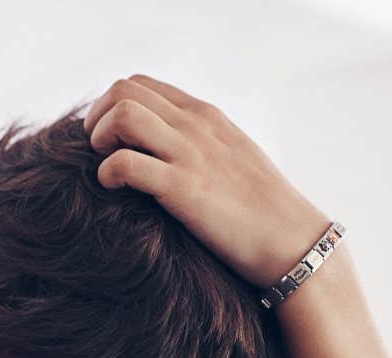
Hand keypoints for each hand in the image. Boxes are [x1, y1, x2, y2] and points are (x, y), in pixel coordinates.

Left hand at [83, 74, 328, 285]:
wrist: (293, 240)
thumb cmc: (264, 209)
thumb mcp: (233, 157)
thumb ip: (203, 144)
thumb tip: (173, 150)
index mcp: (206, 115)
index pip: (141, 84)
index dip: (112, 106)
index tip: (111, 138)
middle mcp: (196, 126)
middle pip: (123, 90)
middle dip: (98, 116)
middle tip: (98, 150)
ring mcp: (190, 155)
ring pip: (123, 114)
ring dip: (100, 137)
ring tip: (104, 165)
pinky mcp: (183, 189)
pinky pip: (125, 163)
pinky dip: (106, 173)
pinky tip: (113, 190)